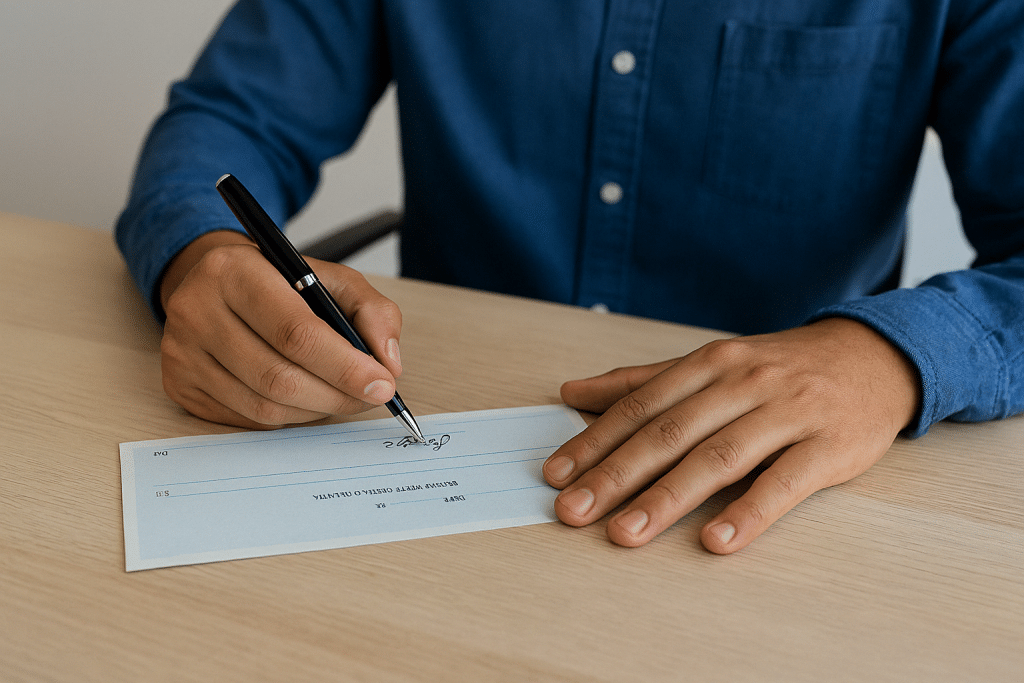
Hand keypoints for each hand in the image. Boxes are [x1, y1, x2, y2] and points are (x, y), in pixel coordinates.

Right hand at [158, 231, 402, 427]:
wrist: (217, 285)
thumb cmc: (278, 283)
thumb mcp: (331, 279)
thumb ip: (372, 312)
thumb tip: (388, 363)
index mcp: (235, 271)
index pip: (296, 332)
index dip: (345, 366)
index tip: (382, 383)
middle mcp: (196, 309)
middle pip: (278, 377)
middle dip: (336, 395)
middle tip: (369, 397)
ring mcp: (181, 351)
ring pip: (263, 406)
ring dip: (315, 410)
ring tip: (340, 397)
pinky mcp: (179, 385)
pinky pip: (246, 419)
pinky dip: (288, 417)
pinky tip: (305, 399)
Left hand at [543, 318, 920, 553]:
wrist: (873, 356)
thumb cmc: (777, 367)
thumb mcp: (711, 362)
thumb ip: (642, 381)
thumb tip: (573, 393)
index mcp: (709, 363)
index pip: (640, 405)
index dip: (594, 440)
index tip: (555, 474)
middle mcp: (742, 383)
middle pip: (669, 432)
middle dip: (615, 474)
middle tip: (573, 510)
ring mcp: (786, 413)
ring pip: (719, 457)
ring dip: (668, 498)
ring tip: (625, 533)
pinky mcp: (828, 446)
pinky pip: (784, 482)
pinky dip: (749, 513)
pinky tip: (717, 540)